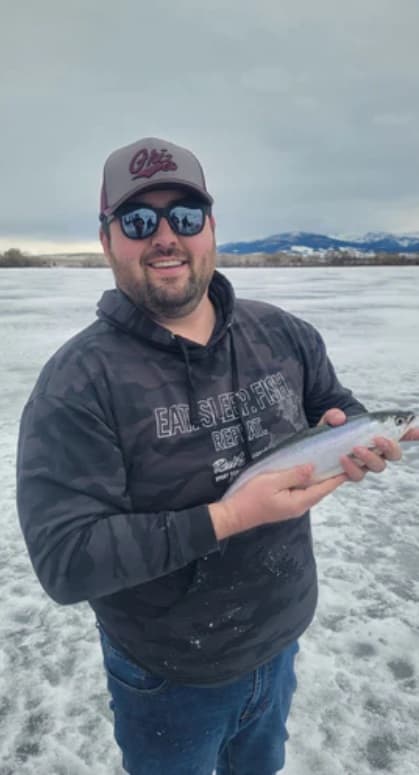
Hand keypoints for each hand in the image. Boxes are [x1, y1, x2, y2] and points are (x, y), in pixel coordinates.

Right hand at [209, 464, 346, 539]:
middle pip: (321, 488)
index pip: (325, 487)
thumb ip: (293, 474)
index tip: (351, 463)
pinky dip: (310, 479)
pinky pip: (303, 490)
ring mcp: (294, 505)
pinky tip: (310, 469)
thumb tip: (313, 467)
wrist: (234, 514)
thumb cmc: (251, 498)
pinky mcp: (287, 503)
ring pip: (313, 489)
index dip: (338, 476)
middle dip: (332, 474)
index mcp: (300, 501)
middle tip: (342, 457)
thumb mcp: (271, 482)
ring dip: (321, 476)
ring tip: (330, 459)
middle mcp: (301, 505)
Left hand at [317, 408, 416, 483]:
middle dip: (390, 447)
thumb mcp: (329, 422)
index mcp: (377, 436)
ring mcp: (365, 464)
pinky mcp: (352, 474)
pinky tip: (343, 458)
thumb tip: (340, 418)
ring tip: (355, 449)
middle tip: (378, 439)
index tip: (417, 430)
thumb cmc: (329, 434)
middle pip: (394, 454)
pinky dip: (352, 467)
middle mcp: (376, 452)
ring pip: (378, 466)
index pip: (400, 434)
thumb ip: (334, 416)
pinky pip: (358, 475)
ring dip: (370, 457)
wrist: (314, 452)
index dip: (412, 432)